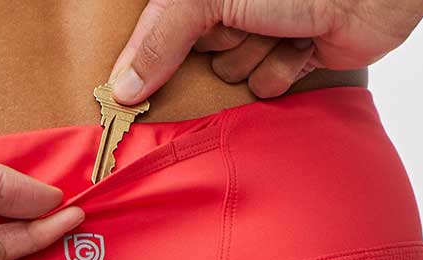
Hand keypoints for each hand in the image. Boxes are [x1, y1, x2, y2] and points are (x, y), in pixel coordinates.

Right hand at [108, 0, 422, 102]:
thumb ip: (160, 37)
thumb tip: (121, 89)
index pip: (160, 27)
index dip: (152, 54)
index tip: (135, 88)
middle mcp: (233, 3)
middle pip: (195, 54)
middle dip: (218, 46)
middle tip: (243, 24)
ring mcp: (265, 27)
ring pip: (232, 73)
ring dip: (253, 58)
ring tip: (280, 29)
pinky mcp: (297, 53)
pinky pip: (266, 87)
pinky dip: (281, 73)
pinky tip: (301, 47)